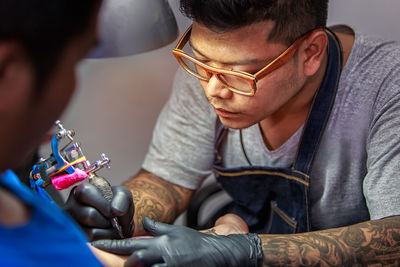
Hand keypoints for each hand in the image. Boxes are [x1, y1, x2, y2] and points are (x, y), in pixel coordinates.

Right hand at [64, 182, 133, 240]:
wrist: (118, 224)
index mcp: (82, 190)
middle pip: (89, 214)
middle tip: (112, 220)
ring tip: (109, 227)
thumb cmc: (117, 206)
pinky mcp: (75, 239)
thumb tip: (115, 210)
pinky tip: (105, 235)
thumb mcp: (124, 196)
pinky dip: (104, 240)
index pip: (85, 192)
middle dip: (106, 220)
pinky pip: (92, 243)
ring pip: (90, 232)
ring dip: (107, 232)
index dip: (102, 203)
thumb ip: (122, 197)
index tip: (112, 210)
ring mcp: (70, 224)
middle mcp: (71, 205)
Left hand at [91, 217, 262, 266]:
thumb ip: (157, 227)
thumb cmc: (194, 243)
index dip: (112, 244)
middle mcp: (162, 255)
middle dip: (125, 264)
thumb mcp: (175, 231)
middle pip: (136, 260)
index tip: (95, 244)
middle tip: (116, 263)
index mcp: (160, 242)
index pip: (130, 243)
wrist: (216, 255)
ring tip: (132, 265)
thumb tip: (143, 221)